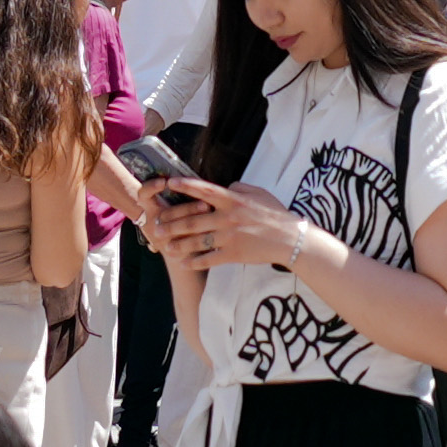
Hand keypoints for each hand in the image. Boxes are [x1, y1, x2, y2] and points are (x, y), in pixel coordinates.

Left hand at [141, 173, 317, 275]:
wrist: (289, 238)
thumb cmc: (275, 213)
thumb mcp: (258, 193)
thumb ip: (238, 188)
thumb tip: (222, 187)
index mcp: (233, 200)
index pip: (204, 190)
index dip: (185, 186)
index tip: (169, 184)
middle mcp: (227, 217)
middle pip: (193, 220)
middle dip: (172, 223)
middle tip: (157, 226)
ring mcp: (229, 237)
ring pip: (196, 241)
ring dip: (178, 244)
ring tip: (165, 246)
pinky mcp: (233, 254)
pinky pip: (209, 259)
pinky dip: (194, 261)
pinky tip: (184, 262)